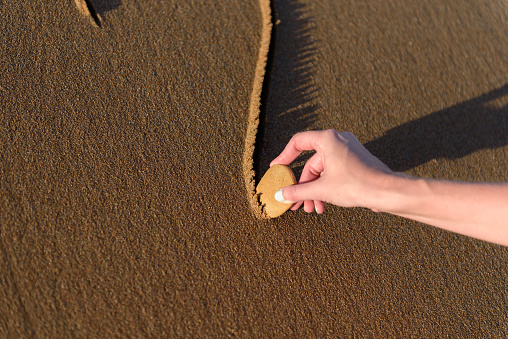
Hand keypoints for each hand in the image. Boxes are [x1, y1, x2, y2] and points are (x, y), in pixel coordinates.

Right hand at [271, 129, 393, 212]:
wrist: (387, 192)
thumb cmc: (356, 184)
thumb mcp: (321, 189)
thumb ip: (297, 191)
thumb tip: (280, 195)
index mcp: (328, 139)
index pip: (298, 142)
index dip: (285, 156)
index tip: (277, 168)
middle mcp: (338, 141)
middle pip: (312, 164)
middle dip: (304, 186)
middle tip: (296, 203)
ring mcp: (348, 151)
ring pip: (323, 172)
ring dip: (315, 191)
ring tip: (312, 209)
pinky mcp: (356, 162)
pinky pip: (334, 173)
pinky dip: (327, 188)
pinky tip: (324, 206)